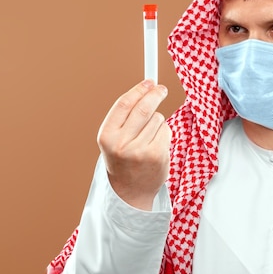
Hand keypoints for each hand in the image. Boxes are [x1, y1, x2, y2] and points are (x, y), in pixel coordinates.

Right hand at [97, 80, 171, 209]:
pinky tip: (157, 145)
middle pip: (143, 108)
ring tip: (149, 136)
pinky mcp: (157, 155)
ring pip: (157, 119)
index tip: (149, 82)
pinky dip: (164, 133)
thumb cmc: (123, 160)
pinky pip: (166, 131)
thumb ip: (125, 116)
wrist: (129, 192)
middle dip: (155, 95)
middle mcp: (121, 143)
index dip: (138, 89)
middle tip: (161, 89)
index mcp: (106, 136)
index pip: (123, 104)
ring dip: (158, 121)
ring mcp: (140, 150)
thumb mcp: (114, 139)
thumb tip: (146, 87)